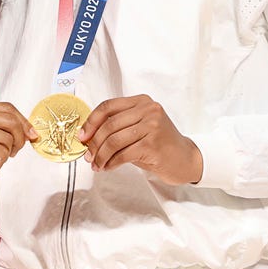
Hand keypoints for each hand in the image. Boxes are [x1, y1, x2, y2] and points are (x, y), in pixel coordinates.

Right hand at [0, 101, 35, 192]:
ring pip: (9, 140)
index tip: (31, 133)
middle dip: (19, 140)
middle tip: (14, 152)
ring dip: (4, 155)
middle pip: (12, 121)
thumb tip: (29, 131)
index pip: (8, 108)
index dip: (23, 121)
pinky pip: (3, 153)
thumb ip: (2, 127)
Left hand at [78, 94, 202, 184]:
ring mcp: (152, 126)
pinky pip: (123, 154)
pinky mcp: (153, 145)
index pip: (108, 106)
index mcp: (142, 101)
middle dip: (94, 142)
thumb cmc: (158, 144)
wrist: (185, 159)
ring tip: (97, 165)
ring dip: (101, 155)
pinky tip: (108, 167)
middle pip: (109, 124)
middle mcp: (148, 110)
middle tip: (88, 156)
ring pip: (114, 140)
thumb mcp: (139, 127)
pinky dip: (111, 162)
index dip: (91, 121)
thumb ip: (118, 126)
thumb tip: (88, 136)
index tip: (82, 136)